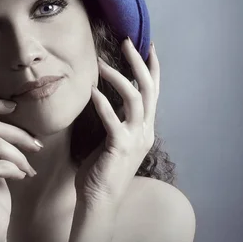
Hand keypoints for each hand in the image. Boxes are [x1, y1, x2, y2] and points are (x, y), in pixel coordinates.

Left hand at [74, 39, 159, 208]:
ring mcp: (134, 138)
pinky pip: (113, 120)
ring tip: (100, 63)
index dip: (152, 68)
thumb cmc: (102, 169)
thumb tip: (104, 96)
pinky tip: (90, 91)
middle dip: (139, 63)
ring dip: (118, 78)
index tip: (147, 46)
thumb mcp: (113, 138)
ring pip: (134, 99)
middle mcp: (144, 130)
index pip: (152, 91)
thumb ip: (116, 119)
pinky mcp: (120, 147)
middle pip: (148, 89)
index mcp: (144, 127)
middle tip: (126, 41)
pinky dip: (103, 103)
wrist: (100, 200)